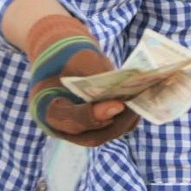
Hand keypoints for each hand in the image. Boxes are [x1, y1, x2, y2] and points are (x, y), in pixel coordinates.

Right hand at [24, 15, 138, 146]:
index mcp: (46, 107)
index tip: (117, 105)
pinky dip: (127, 117)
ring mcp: (78, 131)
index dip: (93, 116)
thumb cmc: (65, 55)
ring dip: (126, 120)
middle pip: (91, 135)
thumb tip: (121, 92)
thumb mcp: (76, 58)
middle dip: (117, 121)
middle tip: (136, 106)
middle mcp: (61, 127)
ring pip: (106, 134)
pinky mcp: (94, 129)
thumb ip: (95, 76)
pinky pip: (112, 128)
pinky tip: (143, 102)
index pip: (69, 119)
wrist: (61, 58)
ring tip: (144, 103)